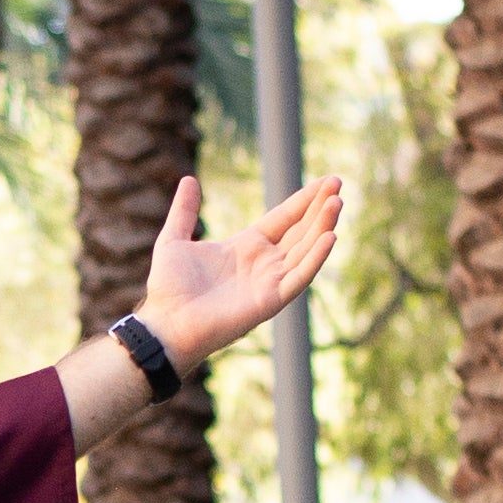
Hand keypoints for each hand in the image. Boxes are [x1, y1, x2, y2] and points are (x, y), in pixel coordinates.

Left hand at [136, 172, 343, 371]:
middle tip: (338, 183)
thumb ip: (185, 211)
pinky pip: (299, 277)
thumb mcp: (174, 240)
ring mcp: (269, 282)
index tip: (327, 181)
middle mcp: (264, 263)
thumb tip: (189, 179)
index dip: (305, 200)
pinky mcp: (271, 300)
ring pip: (305, 250)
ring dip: (322, 227)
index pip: (284, 218)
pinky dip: (315, 258)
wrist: (164, 323)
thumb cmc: (168, 288)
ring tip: (337, 203)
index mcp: (246, 246)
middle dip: (320, 208)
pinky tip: (330, 237)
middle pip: (300, 230)